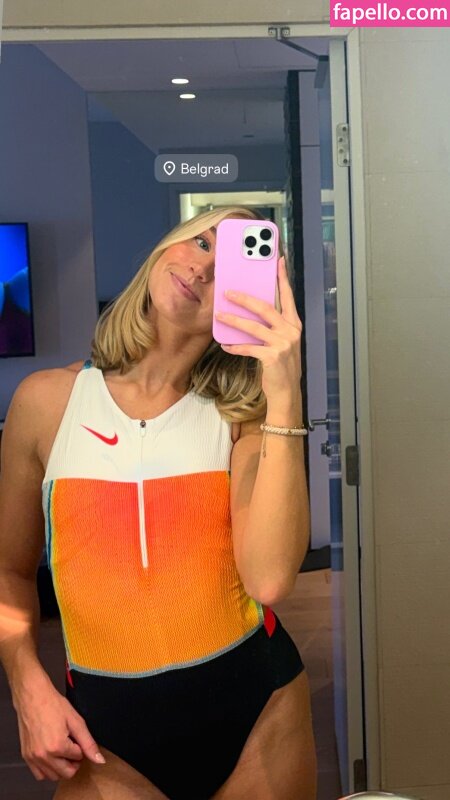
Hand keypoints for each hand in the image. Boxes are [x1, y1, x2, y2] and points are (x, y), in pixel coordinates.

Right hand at [15, 681, 104, 780]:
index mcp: (57, 747)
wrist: (32, 697)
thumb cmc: (54, 705)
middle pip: (66, 773)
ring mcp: (33, 758)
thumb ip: (88, 743)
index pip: (78, 758)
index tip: (77, 738)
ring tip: (62, 751)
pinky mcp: (26, 756)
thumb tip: (99, 760)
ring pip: (53, 777)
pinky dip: (47, 770)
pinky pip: (39, 774)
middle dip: (73, 762)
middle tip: (73, 747)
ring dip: (61, 768)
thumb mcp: (76, 721)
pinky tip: (51, 756)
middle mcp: (44, 756)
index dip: (81, 748)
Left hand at [214, 256, 302, 401]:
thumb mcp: (283, 341)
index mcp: (294, 323)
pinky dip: (235, 346)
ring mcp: (283, 344)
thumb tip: (253, 310)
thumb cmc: (282, 365)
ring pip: (253, 327)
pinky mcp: (272, 357)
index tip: (278, 261)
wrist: (287, 391)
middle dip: (245, 298)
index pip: (287, 296)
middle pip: (265, 308)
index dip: (282, 278)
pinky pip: (249, 348)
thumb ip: (273, 326)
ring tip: (219, 316)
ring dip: (233, 321)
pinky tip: (225, 345)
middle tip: (228, 292)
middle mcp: (290, 331)